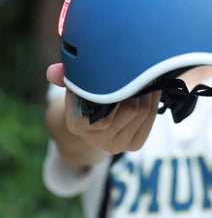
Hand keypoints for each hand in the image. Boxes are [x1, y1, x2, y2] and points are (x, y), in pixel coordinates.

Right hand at [46, 63, 160, 155]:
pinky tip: (151, 91)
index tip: (126, 73)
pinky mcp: (134, 144)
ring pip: (143, 113)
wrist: (93, 123)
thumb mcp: (75, 86)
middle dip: (139, 88)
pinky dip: (154, 102)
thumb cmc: (85, 97)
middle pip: (131, 110)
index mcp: (77, 124)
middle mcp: (96, 140)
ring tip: (147, 78)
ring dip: (149, 93)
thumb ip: (65, 77)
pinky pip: (151, 120)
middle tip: (142, 72)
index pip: (105, 110)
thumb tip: (52, 72)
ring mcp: (116, 145)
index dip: (120, 89)